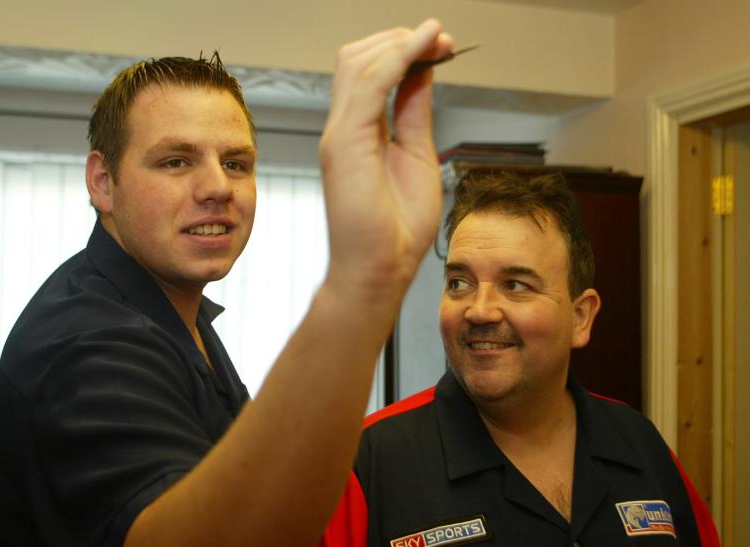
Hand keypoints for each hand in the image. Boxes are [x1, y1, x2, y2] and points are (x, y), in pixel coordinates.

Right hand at [320, 19, 452, 300]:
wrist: (380, 270)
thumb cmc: (396, 230)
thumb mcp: (417, 155)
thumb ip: (413, 112)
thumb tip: (422, 73)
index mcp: (359, 132)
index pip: (371, 71)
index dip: (405, 49)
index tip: (442, 44)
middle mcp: (344, 128)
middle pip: (359, 58)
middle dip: (402, 39)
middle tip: (442, 39)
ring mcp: (340, 135)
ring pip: (358, 62)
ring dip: (402, 43)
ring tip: (437, 39)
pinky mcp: (344, 144)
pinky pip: (367, 85)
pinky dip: (396, 58)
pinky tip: (423, 47)